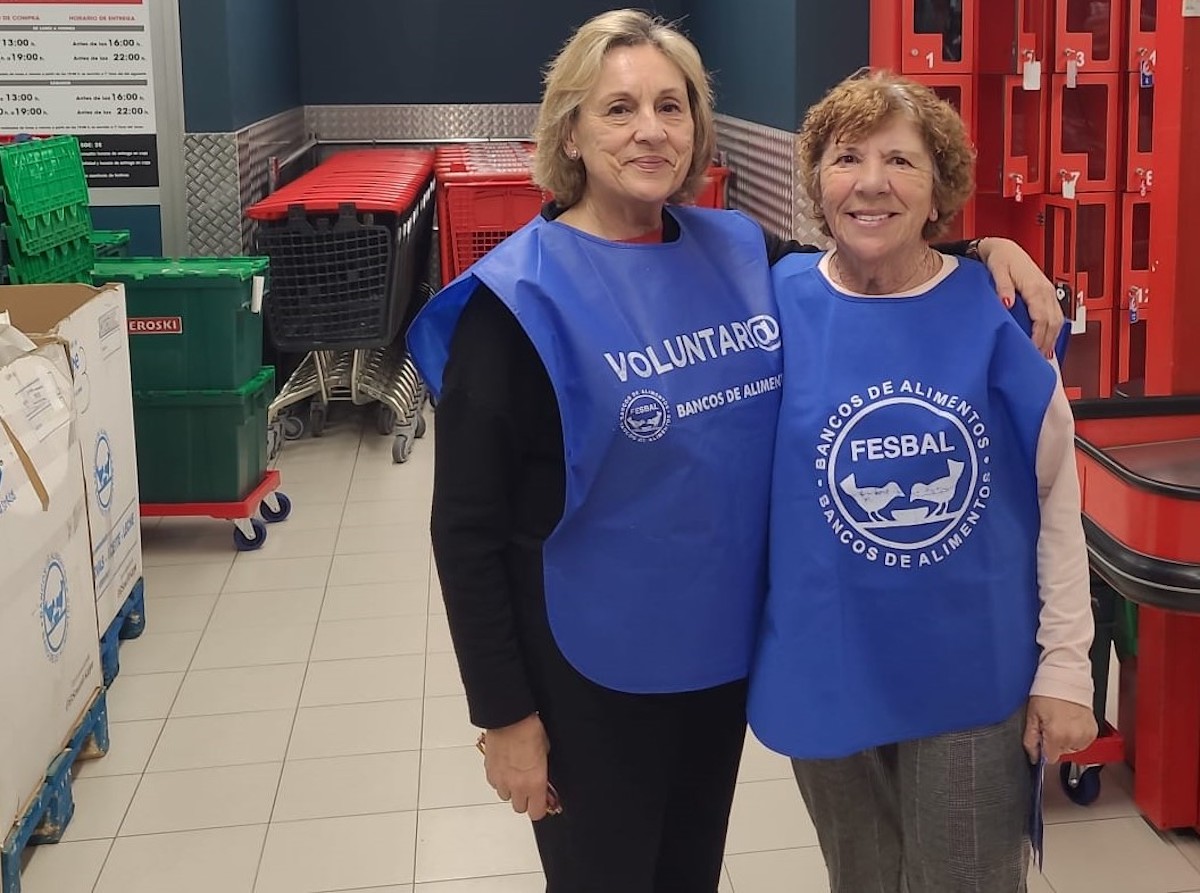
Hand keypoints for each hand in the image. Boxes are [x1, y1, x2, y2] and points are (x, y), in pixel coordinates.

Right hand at [481, 714, 553, 820]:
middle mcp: (517, 786)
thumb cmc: (529, 729)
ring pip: (505, 796)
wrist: (508, 718)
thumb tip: (543, 777)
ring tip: (516, 774)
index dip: (540, 808)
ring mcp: (501, 780)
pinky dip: (500, 779)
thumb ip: (544, 770)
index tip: (542, 801)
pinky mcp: (489, 772)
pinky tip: (505, 767)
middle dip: (525, 799)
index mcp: (534, 782)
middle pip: (520, 808)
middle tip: (529, 786)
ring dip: (511, 789)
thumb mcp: (546, 750)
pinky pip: (495, 784)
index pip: (536, 813)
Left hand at [978, 237, 1063, 356]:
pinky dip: (1053, 331)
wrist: (1005, 248)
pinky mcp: (1047, 294)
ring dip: (1052, 339)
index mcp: (1035, 287)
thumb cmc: (1000, 258)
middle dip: (1046, 342)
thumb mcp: (997, 271)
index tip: (1031, 352)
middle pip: (1053, 323)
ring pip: (1057, 320)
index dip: (1038, 337)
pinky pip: (1055, 316)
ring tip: (1042, 356)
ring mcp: (1048, 292)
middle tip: (1036, 360)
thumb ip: (1003, 287)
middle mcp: (1045, 290)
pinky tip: (1047, 343)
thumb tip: (1007, 304)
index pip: (1042, 318)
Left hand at [1023, 695, 1097, 763]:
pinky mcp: (1093, 731)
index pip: (1050, 758)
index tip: (1042, 739)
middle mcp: (1073, 737)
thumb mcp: (1031, 716)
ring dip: (1066, 740)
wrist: (1066, 680)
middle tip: (1051, 725)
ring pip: (1072, 748)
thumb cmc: (1048, 694)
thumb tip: (1033, 756)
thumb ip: (1030, 740)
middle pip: (1061, 753)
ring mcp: (1085, 735)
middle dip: (1054, 743)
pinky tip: (1070, 723)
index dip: (1044, 749)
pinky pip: (1082, 742)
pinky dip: (1076, 735)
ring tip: (1061, 722)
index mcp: (1057, 735)